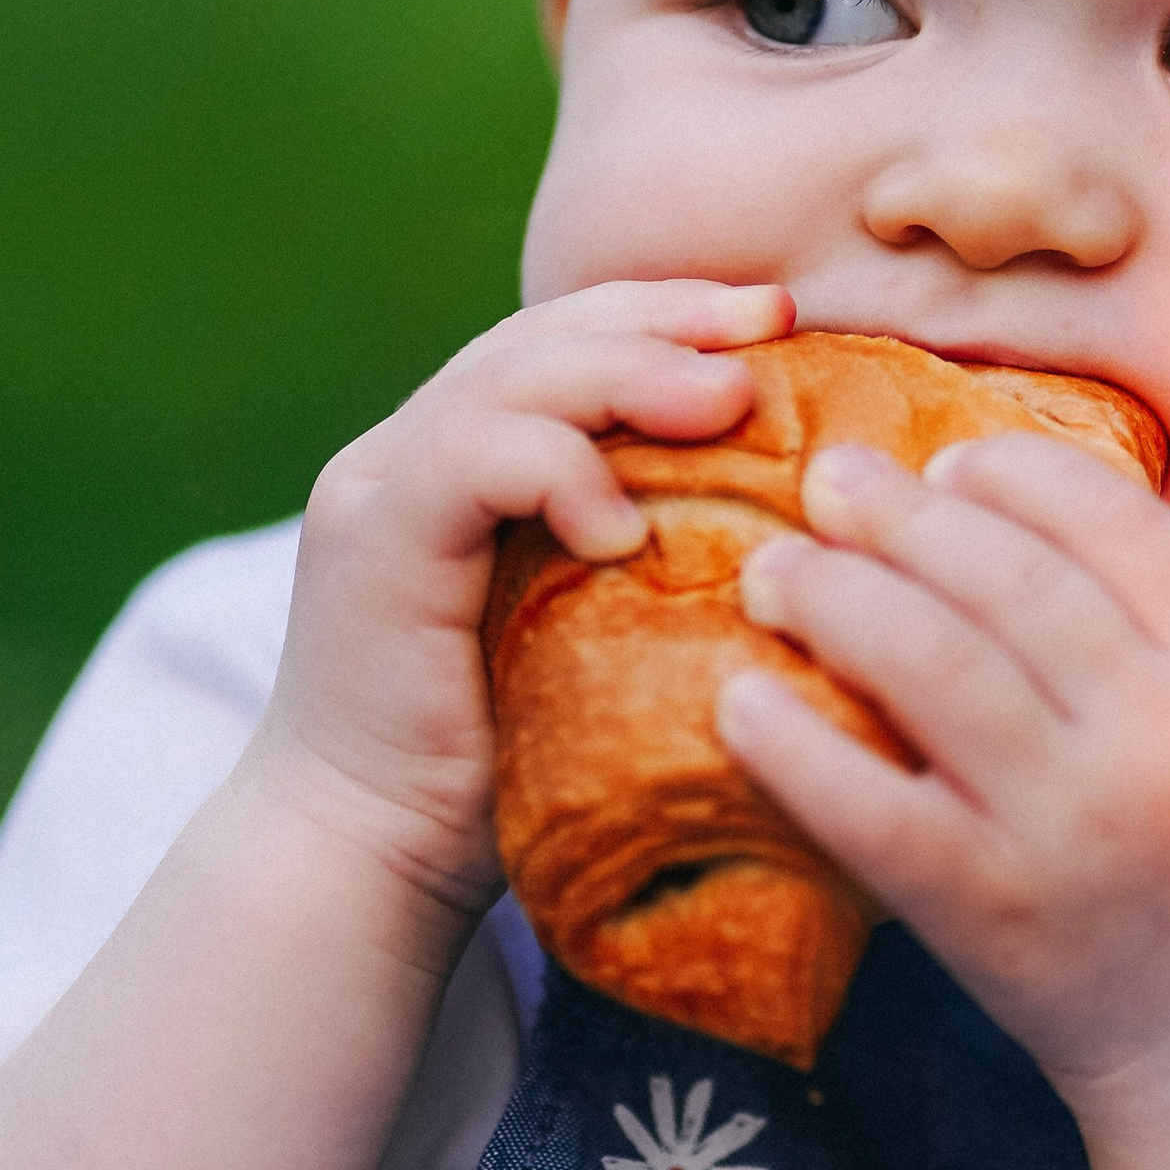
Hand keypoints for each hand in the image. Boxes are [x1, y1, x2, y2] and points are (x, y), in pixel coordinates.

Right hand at [249, 277, 790, 940]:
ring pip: (509, 380)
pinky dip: (555, 472)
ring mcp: (378, 489)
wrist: (369, 855)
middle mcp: (410, 451)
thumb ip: (652, 555)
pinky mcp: (368, 545)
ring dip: (629, 375)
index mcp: (465, 456)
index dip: (674, 313)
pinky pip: (467, 463)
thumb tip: (802, 523)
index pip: (572, 340)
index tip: (785, 318)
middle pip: (545, 335)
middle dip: (668, 317)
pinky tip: (623, 527)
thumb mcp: (598, 632)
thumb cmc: (509, 766)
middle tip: (777, 320)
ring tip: (728, 398)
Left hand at [718, 433, 1169, 1118]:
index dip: (1019, 473)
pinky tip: (738, 700)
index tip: (951, 462)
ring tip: (775, 570)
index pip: (1118, 522)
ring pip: (929, 663)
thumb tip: (1019, 496)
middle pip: (1005, 574)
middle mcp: (1158, 736)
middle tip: (830, 481)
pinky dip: (792, 747)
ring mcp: (1070, 827)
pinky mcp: (989, 913)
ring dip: (833, 595)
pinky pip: (868, 807)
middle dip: (899, 513)